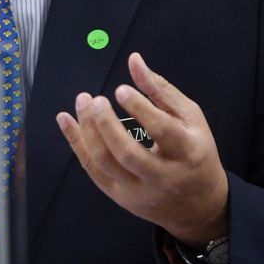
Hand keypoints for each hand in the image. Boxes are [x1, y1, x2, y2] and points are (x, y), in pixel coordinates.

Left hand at [56, 52, 228, 246]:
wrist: (197, 203)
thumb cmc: (195, 152)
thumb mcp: (189, 117)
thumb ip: (160, 89)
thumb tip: (134, 61)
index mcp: (187, 152)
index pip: (162, 131)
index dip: (140, 108)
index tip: (121, 89)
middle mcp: (162, 176)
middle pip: (128, 153)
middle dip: (107, 124)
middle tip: (95, 100)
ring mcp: (138, 190)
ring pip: (105, 163)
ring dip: (87, 131)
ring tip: (82, 103)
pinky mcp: (120, 196)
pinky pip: (92, 169)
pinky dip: (76, 143)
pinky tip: (66, 121)